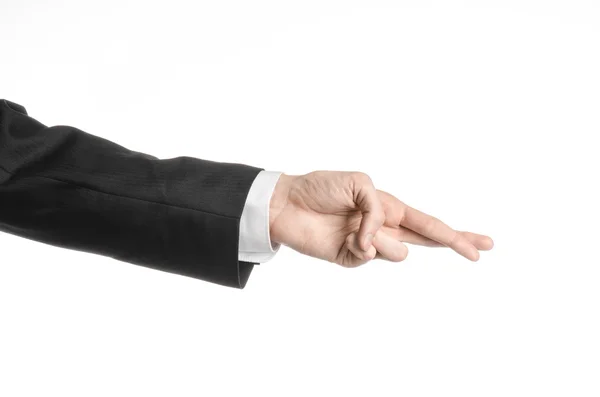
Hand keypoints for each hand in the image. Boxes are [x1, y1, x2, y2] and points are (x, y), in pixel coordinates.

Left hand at [269, 171, 493, 267]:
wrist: (287, 204)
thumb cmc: (320, 187)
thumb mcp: (359, 183)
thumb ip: (378, 210)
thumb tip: (378, 241)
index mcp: (389, 207)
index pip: (429, 223)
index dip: (456, 235)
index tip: (483, 245)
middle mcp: (383, 228)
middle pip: (427, 241)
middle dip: (455, 243)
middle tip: (481, 251)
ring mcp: (369, 245)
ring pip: (396, 251)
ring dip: (381, 238)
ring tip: (356, 229)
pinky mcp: (351, 258)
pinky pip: (370, 256)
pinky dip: (361, 244)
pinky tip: (346, 237)